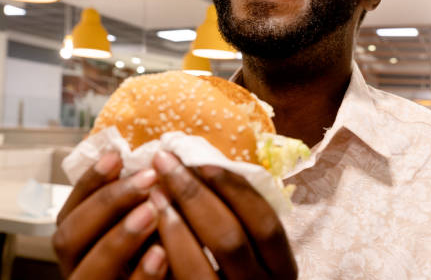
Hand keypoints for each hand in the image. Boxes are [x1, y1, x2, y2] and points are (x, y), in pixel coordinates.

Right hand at [53, 152, 167, 278]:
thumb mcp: (147, 226)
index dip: (88, 183)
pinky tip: (162, 253)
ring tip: (151, 211)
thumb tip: (156, 160)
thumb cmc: (163, 255)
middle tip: (147, 180)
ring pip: (87, 272)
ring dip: (118, 238)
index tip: (116, 155)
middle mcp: (79, 270)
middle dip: (105, 204)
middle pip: (68, 238)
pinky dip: (142, 275)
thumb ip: (140, 202)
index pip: (69, 212)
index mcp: (81, 247)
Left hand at [151, 150, 297, 279]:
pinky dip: (162, 253)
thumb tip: (205, 167)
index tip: (203, 161)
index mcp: (282, 269)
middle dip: (195, 195)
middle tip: (165, 163)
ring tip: (152, 191)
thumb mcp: (253, 254)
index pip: (265, 222)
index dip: (236, 189)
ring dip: (173, 223)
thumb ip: (240, 221)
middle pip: (230, 238)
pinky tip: (147, 229)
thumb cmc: (236, 277)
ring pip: (200, 266)